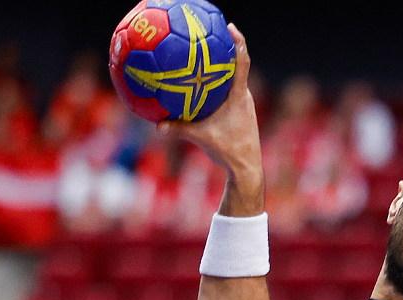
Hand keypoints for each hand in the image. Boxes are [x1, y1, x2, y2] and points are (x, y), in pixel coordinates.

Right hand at [157, 24, 260, 186]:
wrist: (247, 169)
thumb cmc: (228, 152)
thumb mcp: (200, 138)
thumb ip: (178, 129)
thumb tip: (156, 125)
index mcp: (239, 97)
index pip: (241, 62)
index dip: (237, 41)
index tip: (229, 26)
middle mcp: (245, 97)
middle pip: (237, 66)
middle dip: (225, 49)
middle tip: (211, 34)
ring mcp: (246, 105)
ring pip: (234, 80)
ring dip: (223, 68)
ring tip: (207, 56)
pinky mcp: (243, 113)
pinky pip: (232, 92)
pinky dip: (220, 85)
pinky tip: (206, 86)